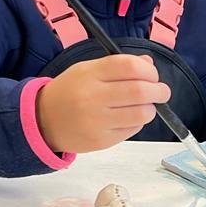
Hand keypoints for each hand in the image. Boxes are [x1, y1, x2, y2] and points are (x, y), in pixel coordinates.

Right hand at [36, 54, 170, 152]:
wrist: (43, 121)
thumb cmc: (70, 91)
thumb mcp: (88, 70)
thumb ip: (118, 65)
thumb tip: (149, 66)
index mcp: (90, 74)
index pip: (129, 67)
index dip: (148, 71)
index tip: (152, 75)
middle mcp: (93, 97)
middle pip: (140, 91)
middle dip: (159, 91)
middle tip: (162, 92)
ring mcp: (97, 121)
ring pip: (141, 114)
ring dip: (151, 109)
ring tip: (146, 106)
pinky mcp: (101, 141)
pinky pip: (132, 130)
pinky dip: (138, 122)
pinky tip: (130, 117)